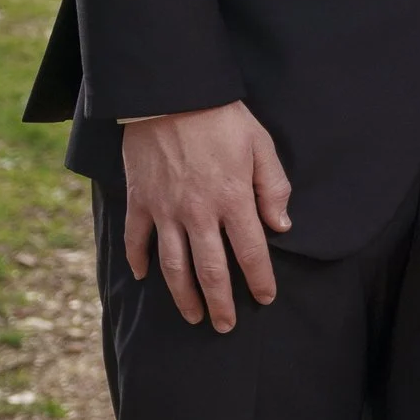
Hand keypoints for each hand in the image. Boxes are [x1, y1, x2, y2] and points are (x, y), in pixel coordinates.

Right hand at [121, 104, 291, 329]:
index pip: (250, 253)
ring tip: (192, 316)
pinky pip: (137, 238)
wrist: (169, 93)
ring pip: (174, 265)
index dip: (260, 280)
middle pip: (211, 270)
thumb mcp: (260, 146)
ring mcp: (165, 209)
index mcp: (232, 200)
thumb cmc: (221, 117)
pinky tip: (144, 277)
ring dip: (183, 295)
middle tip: (225, 326)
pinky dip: (138, 260)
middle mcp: (198, 213)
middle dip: (221, 303)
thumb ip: (273, 188)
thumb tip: (282, 227)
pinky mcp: (140, 200)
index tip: (265, 298)